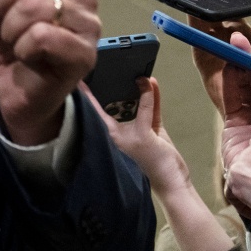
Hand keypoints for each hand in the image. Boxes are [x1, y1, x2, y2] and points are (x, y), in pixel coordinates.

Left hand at [0, 0, 99, 144]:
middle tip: (3, 21)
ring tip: (16, 40)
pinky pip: (41, 36)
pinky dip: (21, 47)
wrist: (17, 91)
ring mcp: (88, 22)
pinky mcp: (84, 53)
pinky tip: (27, 57)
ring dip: (10, 27)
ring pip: (33, 4)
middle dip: (0, 0)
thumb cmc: (9, 41)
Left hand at [82, 77, 189, 194]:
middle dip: (110, 88)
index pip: (94, 110)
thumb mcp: (145, 132)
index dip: (87, 95)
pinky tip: (152, 83)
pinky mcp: (150, 130)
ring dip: (135, 90)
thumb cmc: (151, 164)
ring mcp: (135, 129)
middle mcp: (119, 131)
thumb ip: (145, 108)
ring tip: (132, 71)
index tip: (78, 80)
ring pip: (133, 104)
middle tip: (106, 69)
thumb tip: (143, 84)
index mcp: (110, 134)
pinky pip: (149, 109)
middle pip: (112, 105)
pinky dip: (152, 97)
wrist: (172, 181)